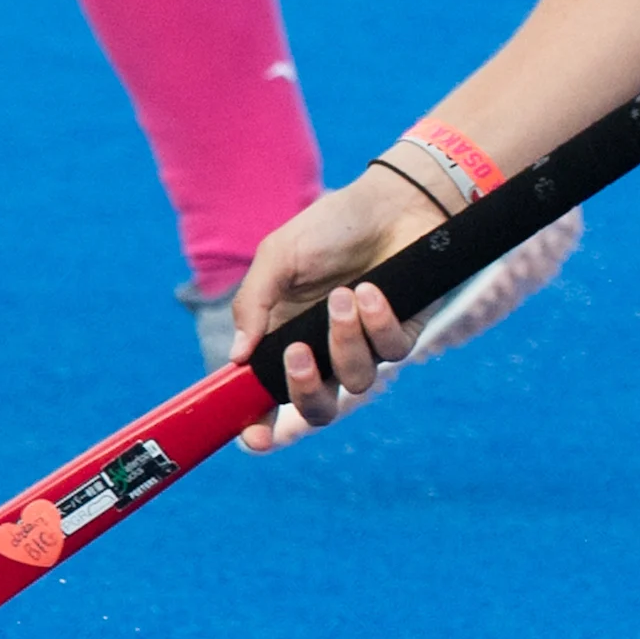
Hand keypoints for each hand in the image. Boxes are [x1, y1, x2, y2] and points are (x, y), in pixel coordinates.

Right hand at [223, 171, 437, 449]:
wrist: (390, 201)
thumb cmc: (330, 226)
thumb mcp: (278, 256)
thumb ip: (254, 303)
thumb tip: (238, 357)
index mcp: (284, 337)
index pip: (268, 397)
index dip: (260, 426)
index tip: (256, 437)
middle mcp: (324, 351)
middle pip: (317, 409)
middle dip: (306, 389)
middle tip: (299, 351)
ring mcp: (364, 346)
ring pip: (356, 382)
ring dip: (346, 341)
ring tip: (344, 295)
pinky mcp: (402, 334)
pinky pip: (391, 351)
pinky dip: (378, 322)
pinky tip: (373, 290)